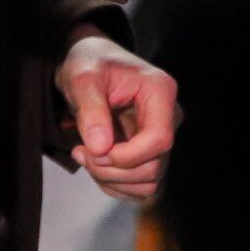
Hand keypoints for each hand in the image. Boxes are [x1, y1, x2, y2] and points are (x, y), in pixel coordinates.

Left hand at [56, 35, 176, 201]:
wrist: (91, 65)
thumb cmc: (90, 63)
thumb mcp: (82, 78)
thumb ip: (91, 110)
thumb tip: (101, 148)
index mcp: (161, 92)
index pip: (159, 140)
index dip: (126, 156)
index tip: (93, 150)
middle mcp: (169, 117)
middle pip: (153, 167)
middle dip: (112, 170)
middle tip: (80, 151)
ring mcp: (160, 137)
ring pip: (149, 182)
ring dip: (112, 181)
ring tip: (85, 156)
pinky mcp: (149, 153)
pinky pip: (140, 186)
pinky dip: (115, 185)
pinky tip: (96, 165)